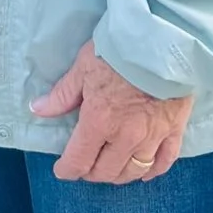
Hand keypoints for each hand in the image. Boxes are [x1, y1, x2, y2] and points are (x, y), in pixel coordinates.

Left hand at [34, 41, 195, 182]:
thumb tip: (37, 109)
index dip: (67, 169)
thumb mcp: (84, 67)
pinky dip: (153, 171)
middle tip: (86, 166)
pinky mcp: (174, 129)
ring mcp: (153, 136)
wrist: (164, 38)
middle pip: (106, 171)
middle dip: (91, 173)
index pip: (79, 160)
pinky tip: (145, 171)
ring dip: (119, 175)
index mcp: (99, 121)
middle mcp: (125, 136)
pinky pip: (164, 161)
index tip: (63, 169)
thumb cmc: (120, 50)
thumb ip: (63, 94)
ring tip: (111, 168)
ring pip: (134, 171)